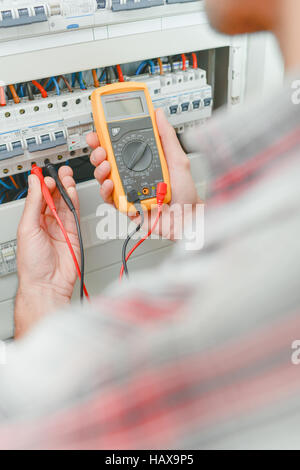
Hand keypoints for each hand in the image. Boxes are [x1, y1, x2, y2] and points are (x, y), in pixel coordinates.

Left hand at [15, 166, 79, 337]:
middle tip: (58, 172)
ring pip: (64, 203)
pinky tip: (71, 191)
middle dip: (55, 183)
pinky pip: (74, 213)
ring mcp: (61, 227)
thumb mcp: (28, 228)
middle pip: (52, 197)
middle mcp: (46, 223)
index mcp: (31, 221)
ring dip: (65, 189)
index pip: (38, 197)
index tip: (44, 175)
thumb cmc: (32, 264)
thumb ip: (34, 204)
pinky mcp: (74, 232)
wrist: (48, 283)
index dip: (41, 184)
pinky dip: (74, 201)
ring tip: (66, 177)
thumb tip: (34, 183)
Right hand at [87, 108, 200, 239]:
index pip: (120, 146)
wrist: (187, 217)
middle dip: (98, 152)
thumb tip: (159, 115)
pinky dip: (106, 190)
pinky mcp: (126, 205)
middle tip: (101, 149)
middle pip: (107, 161)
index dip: (106, 138)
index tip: (100, 131)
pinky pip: (109, 198)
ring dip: (100, 169)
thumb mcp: (178, 159)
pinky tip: (111, 183)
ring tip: (106, 165)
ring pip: (104, 178)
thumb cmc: (185, 193)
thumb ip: (167, 137)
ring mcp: (128, 190)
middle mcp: (132, 175)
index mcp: (143, 161)